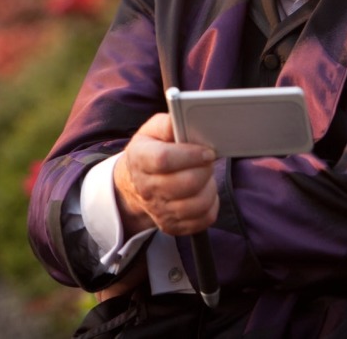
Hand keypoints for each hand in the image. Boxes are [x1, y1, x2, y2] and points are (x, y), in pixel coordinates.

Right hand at [114, 114, 217, 236]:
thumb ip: (168, 124)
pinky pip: (203, 219)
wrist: (135, 182)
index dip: (190, 155)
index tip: (207, 151)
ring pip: (196, 205)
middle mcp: (146, 188)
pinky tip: (205, 192)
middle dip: (205, 170)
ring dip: (210, 188)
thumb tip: (183, 121)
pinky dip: (211, 205)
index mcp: (139, 159)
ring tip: (206, 176)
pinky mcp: (172, 226)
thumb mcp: (152, 131)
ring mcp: (159, 210)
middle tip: (208, 161)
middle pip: (184, 184)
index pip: (164, 159)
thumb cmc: (151, 150)